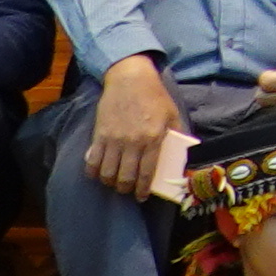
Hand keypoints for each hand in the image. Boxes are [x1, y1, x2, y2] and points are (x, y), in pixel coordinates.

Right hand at [88, 54, 183, 196]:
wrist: (129, 78)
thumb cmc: (154, 96)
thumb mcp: (172, 114)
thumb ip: (178, 134)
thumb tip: (183, 153)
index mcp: (153, 138)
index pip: (147, 173)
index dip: (142, 190)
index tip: (141, 197)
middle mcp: (132, 143)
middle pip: (125, 177)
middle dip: (125, 189)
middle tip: (127, 190)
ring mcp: (113, 140)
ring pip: (107, 173)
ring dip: (110, 182)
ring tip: (114, 181)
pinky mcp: (98, 135)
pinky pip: (92, 161)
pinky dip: (93, 171)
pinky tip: (98, 173)